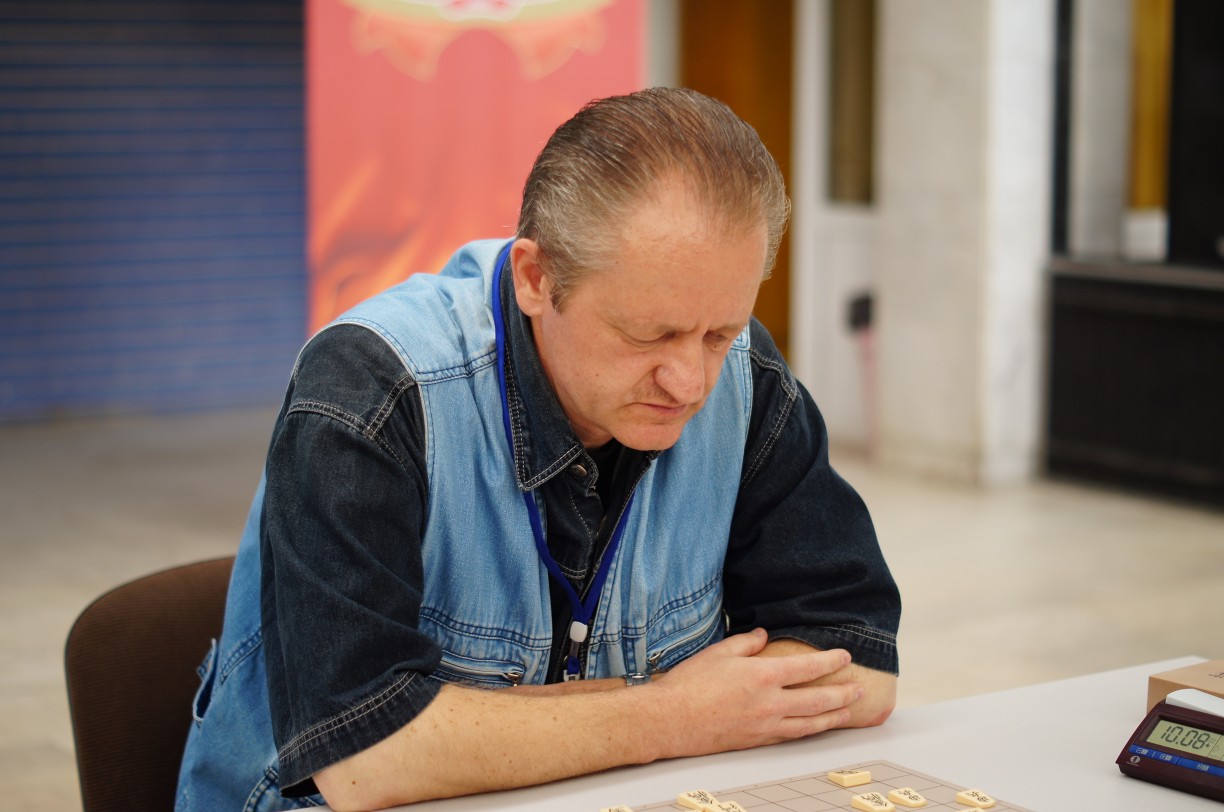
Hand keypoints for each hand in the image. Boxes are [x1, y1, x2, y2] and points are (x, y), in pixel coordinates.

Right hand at [647, 627, 861, 758]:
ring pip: (810, 722)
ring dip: (834, 716)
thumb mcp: (719, 652)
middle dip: (843, 692)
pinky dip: (810, 731)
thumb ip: (746, 642)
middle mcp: (770, 702)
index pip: (807, 667)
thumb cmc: (691, 684)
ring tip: (849, 710)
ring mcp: (765, 725)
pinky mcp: (757, 740)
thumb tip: (762, 635)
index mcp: (762, 675)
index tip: (845, 657)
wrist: (671, 720)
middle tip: (859, 687)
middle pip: (818, 699)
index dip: (830, 662)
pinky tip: (817, 727)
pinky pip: (792, 736)